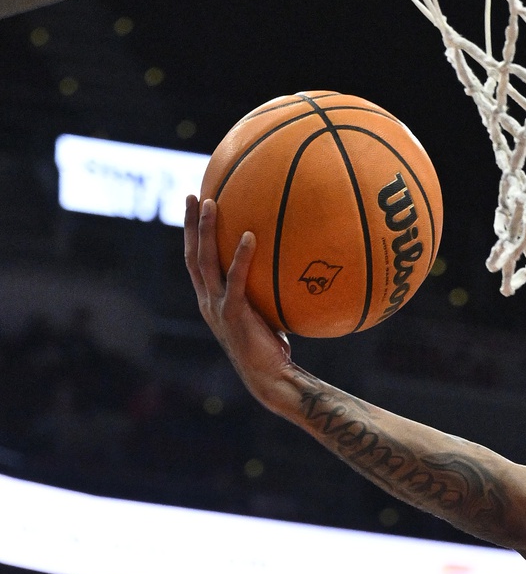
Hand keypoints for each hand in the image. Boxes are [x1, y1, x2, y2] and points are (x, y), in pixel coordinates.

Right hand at [183, 195, 293, 390]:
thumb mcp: (264, 315)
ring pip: (204, 262)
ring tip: (211, 202)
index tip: (194, 208)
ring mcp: (217, 307)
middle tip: (193, 194)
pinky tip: (251, 236)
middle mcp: (207, 301)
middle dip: (190, 224)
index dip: (192, 236)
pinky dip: (241, 257)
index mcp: (210, 301)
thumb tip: (286, 270)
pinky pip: (236, 280)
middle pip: (192, 255)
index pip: (195, 262)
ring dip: (206, 230)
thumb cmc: (271, 349)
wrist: (270, 378)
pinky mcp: (234, 314)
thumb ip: (263, 293)